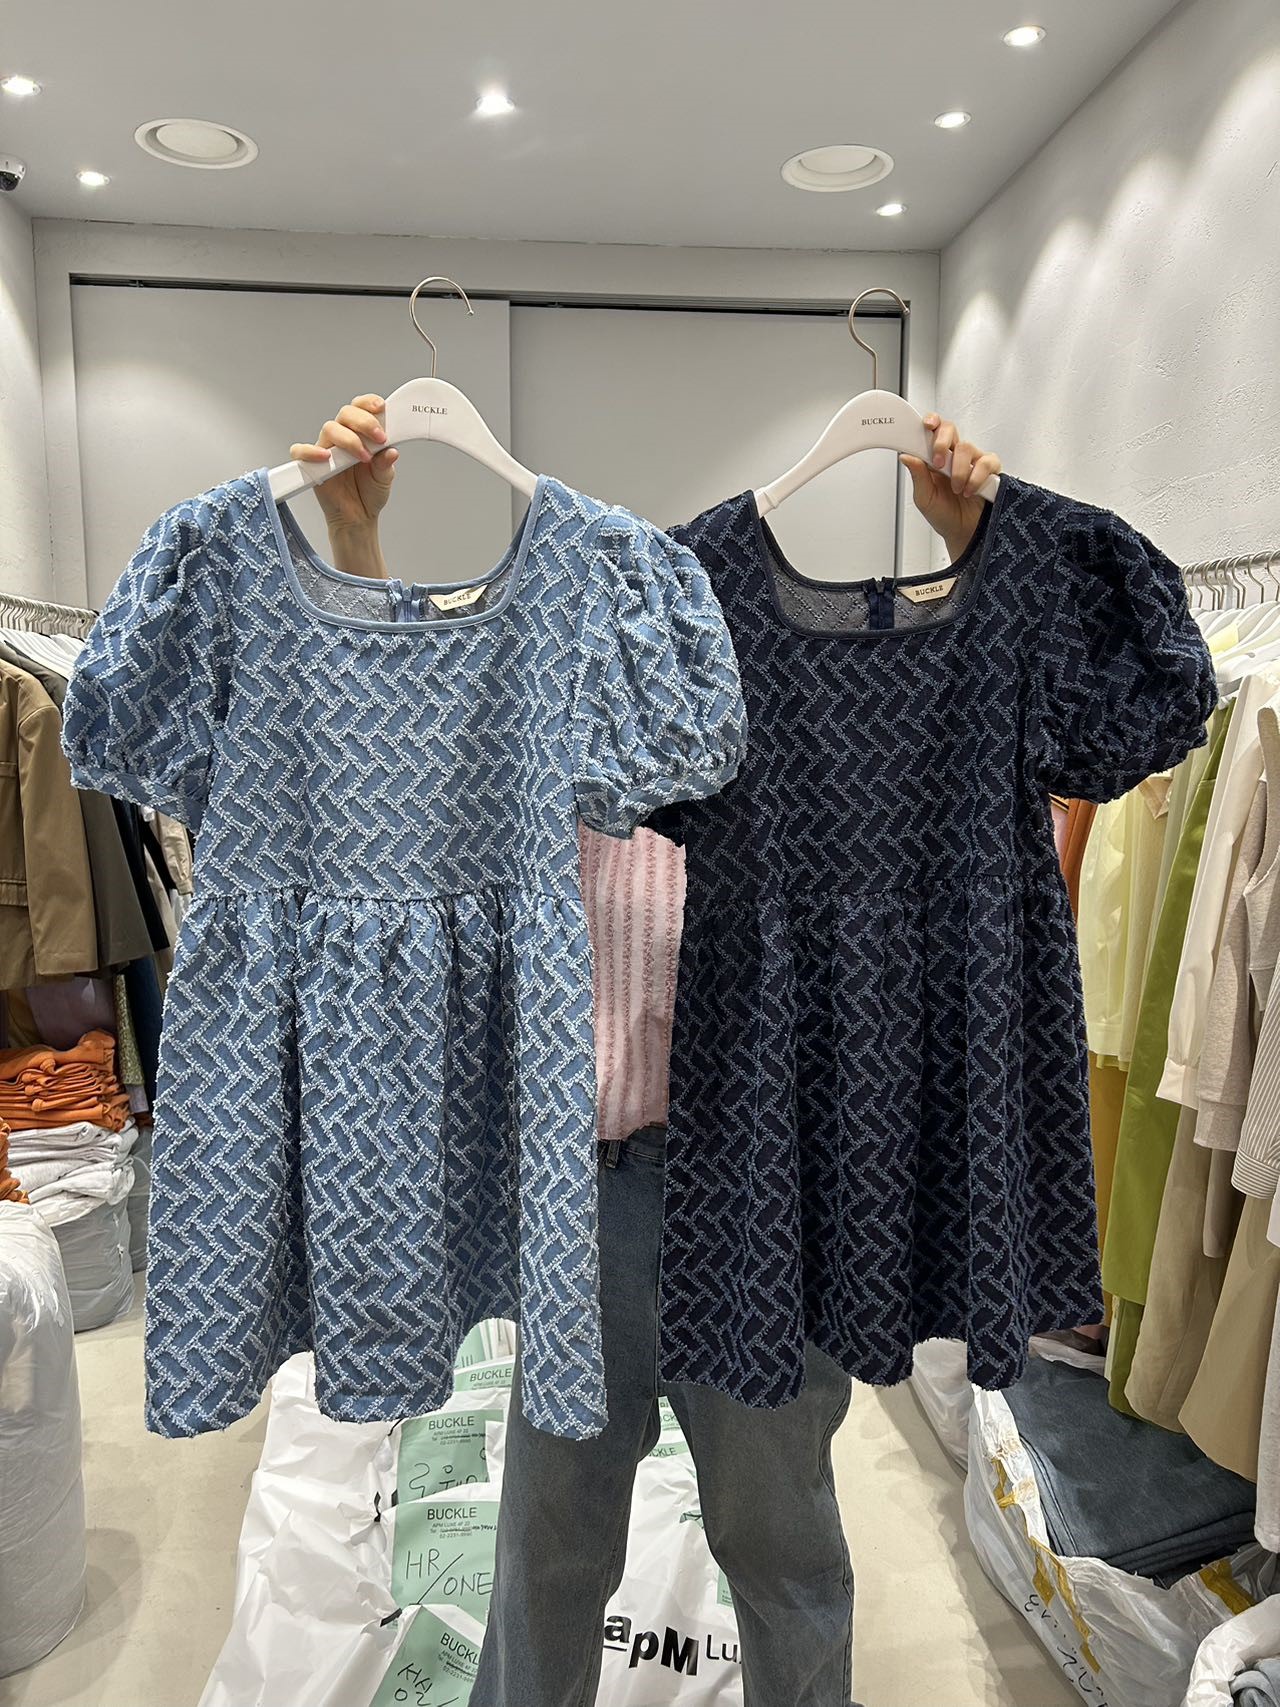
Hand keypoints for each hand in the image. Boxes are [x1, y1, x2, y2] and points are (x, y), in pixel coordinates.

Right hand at [289, 396, 398, 576]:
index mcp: (361, 434)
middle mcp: (342, 437)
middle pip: (345, 414)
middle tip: (379, 438)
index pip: (361, 408)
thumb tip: (391, 452)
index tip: (381, 408)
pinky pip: (301, 451)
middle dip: (364, 422)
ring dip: (348, 439)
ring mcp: (326, 449)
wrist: (357, 518)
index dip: (369, 403)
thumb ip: (386, 464)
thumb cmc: (368, 493)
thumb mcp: (384, 478)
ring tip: (363, 457)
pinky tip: (326, 457)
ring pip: (329, 429)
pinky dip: (310, 451)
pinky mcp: (311, 464)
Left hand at [900, 415, 1001, 563]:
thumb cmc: (944, 515)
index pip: (933, 432)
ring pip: (966, 447)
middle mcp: (954, 456)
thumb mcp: (924, 498)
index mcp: (935, 459)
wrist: (963, 534)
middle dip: (942, 442)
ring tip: (956, 489)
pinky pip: (987, 462)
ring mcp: (973, 461)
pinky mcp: (990, 470)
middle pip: (950, 430)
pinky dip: (977, 477)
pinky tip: (970, 490)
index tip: (926, 425)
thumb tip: (906, 456)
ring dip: (958, 470)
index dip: (931, 422)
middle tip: (938, 463)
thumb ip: (918, 476)